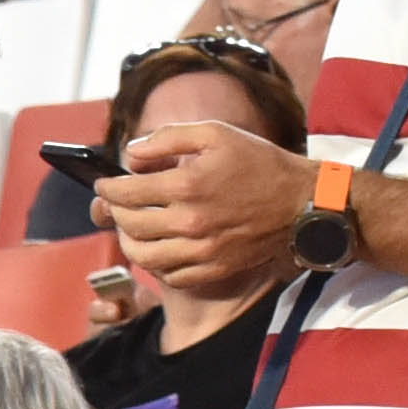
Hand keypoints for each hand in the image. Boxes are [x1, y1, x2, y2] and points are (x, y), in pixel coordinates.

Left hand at [102, 114, 313, 298]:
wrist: (303, 201)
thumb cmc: (260, 162)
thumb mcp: (216, 134)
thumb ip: (168, 138)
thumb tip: (131, 154)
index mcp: (188, 185)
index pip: (125, 193)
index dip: (107, 188)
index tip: (104, 184)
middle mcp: (190, 222)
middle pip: (128, 224)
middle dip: (114, 212)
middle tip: (117, 203)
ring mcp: (201, 250)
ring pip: (141, 255)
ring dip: (127, 241)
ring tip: (130, 227)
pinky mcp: (212, 268)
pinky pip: (168, 274)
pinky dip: (155, 262)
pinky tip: (158, 246)